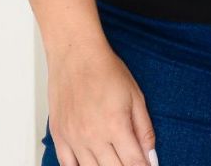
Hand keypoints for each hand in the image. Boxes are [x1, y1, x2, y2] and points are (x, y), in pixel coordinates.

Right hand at [47, 35, 158, 164]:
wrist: (77, 55)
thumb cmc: (105, 70)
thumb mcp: (135, 96)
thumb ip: (144, 129)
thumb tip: (151, 155)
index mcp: (115, 125)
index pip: (133, 163)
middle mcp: (93, 136)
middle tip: (131, 161)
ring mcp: (74, 139)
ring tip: (114, 161)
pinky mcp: (60, 137)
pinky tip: (91, 164)